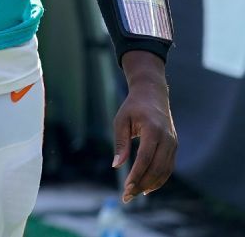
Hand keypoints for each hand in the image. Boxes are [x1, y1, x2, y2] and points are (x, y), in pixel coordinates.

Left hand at [113, 52, 176, 202]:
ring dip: (151, 185)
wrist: (153, 94)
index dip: (136, 175)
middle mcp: (167, 138)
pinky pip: (168, 167)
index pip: (145, 158)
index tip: (126, 187)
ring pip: (165, 170)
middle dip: (142, 184)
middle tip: (127, 196)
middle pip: (156, 168)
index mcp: (153, 130)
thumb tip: (116, 166)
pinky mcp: (174, 146)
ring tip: (135, 194)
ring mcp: (173, 143)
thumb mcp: (121, 121)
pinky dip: (159, 179)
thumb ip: (120, 143)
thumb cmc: (133, 107)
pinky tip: (147, 187)